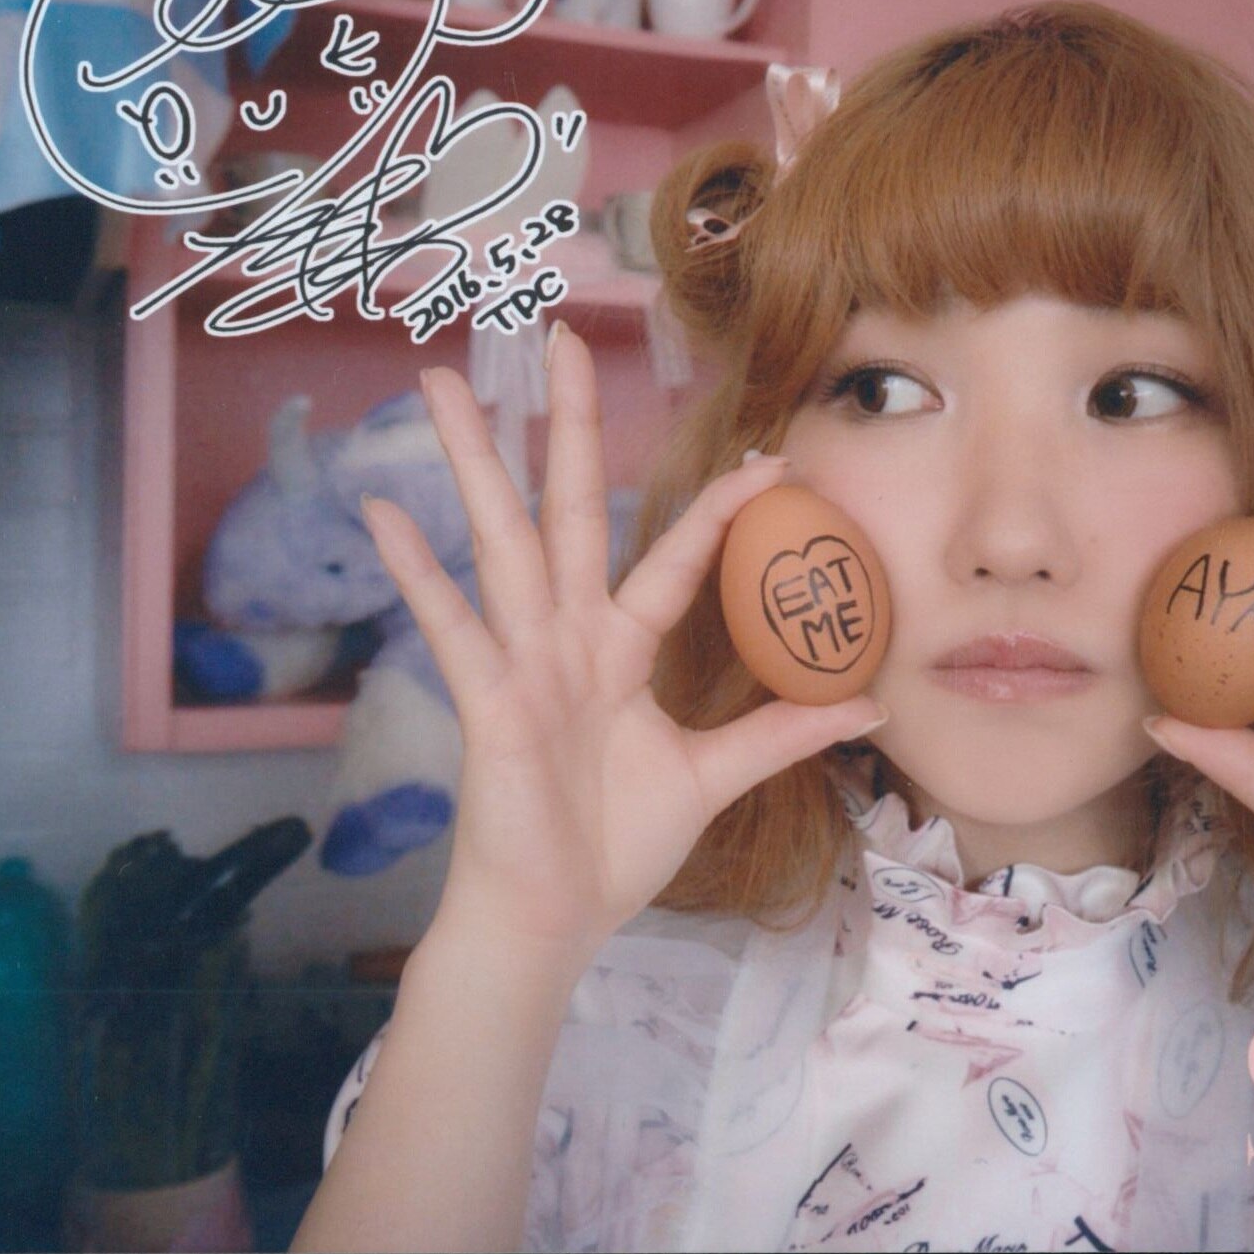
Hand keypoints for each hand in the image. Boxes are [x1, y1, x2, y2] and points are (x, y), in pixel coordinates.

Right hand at [360, 325, 884, 958]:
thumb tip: (868, 704)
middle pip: (568, 508)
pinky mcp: (486, 699)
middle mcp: (568, 637)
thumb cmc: (616, 847)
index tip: (764, 456)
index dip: (718, 510)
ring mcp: (522, 660)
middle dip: (566, 424)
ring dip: (473, 462)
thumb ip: (780, 733)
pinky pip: (451, 625)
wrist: (553, 918)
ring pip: (501, 542)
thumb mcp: (713, 776)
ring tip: (441, 384)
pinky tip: (385, 509)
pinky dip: (418, 571)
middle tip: (558, 335)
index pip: (672, 557)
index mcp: (620, 650)